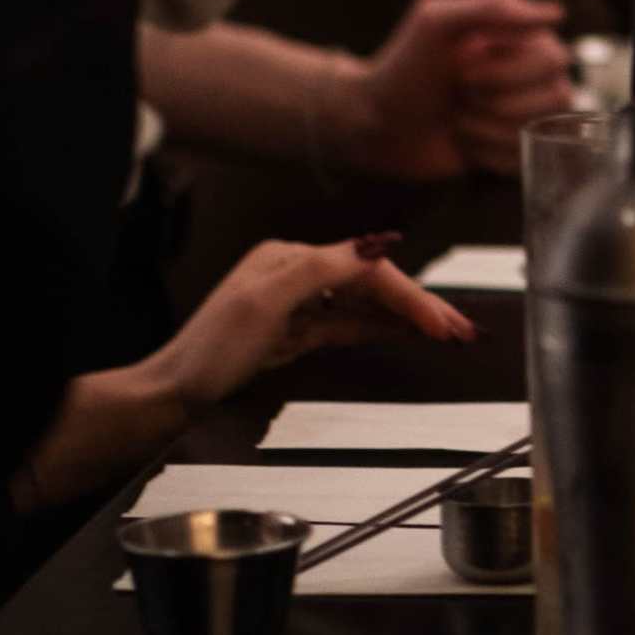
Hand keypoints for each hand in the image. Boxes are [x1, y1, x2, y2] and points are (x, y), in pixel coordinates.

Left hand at [151, 237, 475, 410]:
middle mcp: (297, 273)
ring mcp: (297, 302)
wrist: (174, 390)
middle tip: (460, 330)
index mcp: (291, 258)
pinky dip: (378, 327)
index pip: (367, 269)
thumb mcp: (265, 302)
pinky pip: (347, 323)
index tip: (441, 322)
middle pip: (371, 283)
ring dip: (404, 316)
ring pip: (364, 304)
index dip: (409, 294)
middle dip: (418, 304)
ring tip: (446, 332)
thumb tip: (376, 244)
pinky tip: (403, 333)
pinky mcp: (295, 330)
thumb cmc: (211, 349)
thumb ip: (322, 268)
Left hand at [348, 0, 574, 180]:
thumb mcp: (435, 21)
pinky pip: (526, 159)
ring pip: (541, 129)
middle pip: (558, 95)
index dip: (507, 71)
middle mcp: (533, 75)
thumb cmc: (404, 67)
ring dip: (488, 129)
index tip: (462, 70)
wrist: (376, 123)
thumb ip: (494, 7)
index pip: (554, 57)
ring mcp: (526, 114)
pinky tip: (463, 142)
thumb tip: (556, 13)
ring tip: (458, 119)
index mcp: (522, 39)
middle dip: (499, 102)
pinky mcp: (513, 150)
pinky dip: (486, 154)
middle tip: (460, 95)